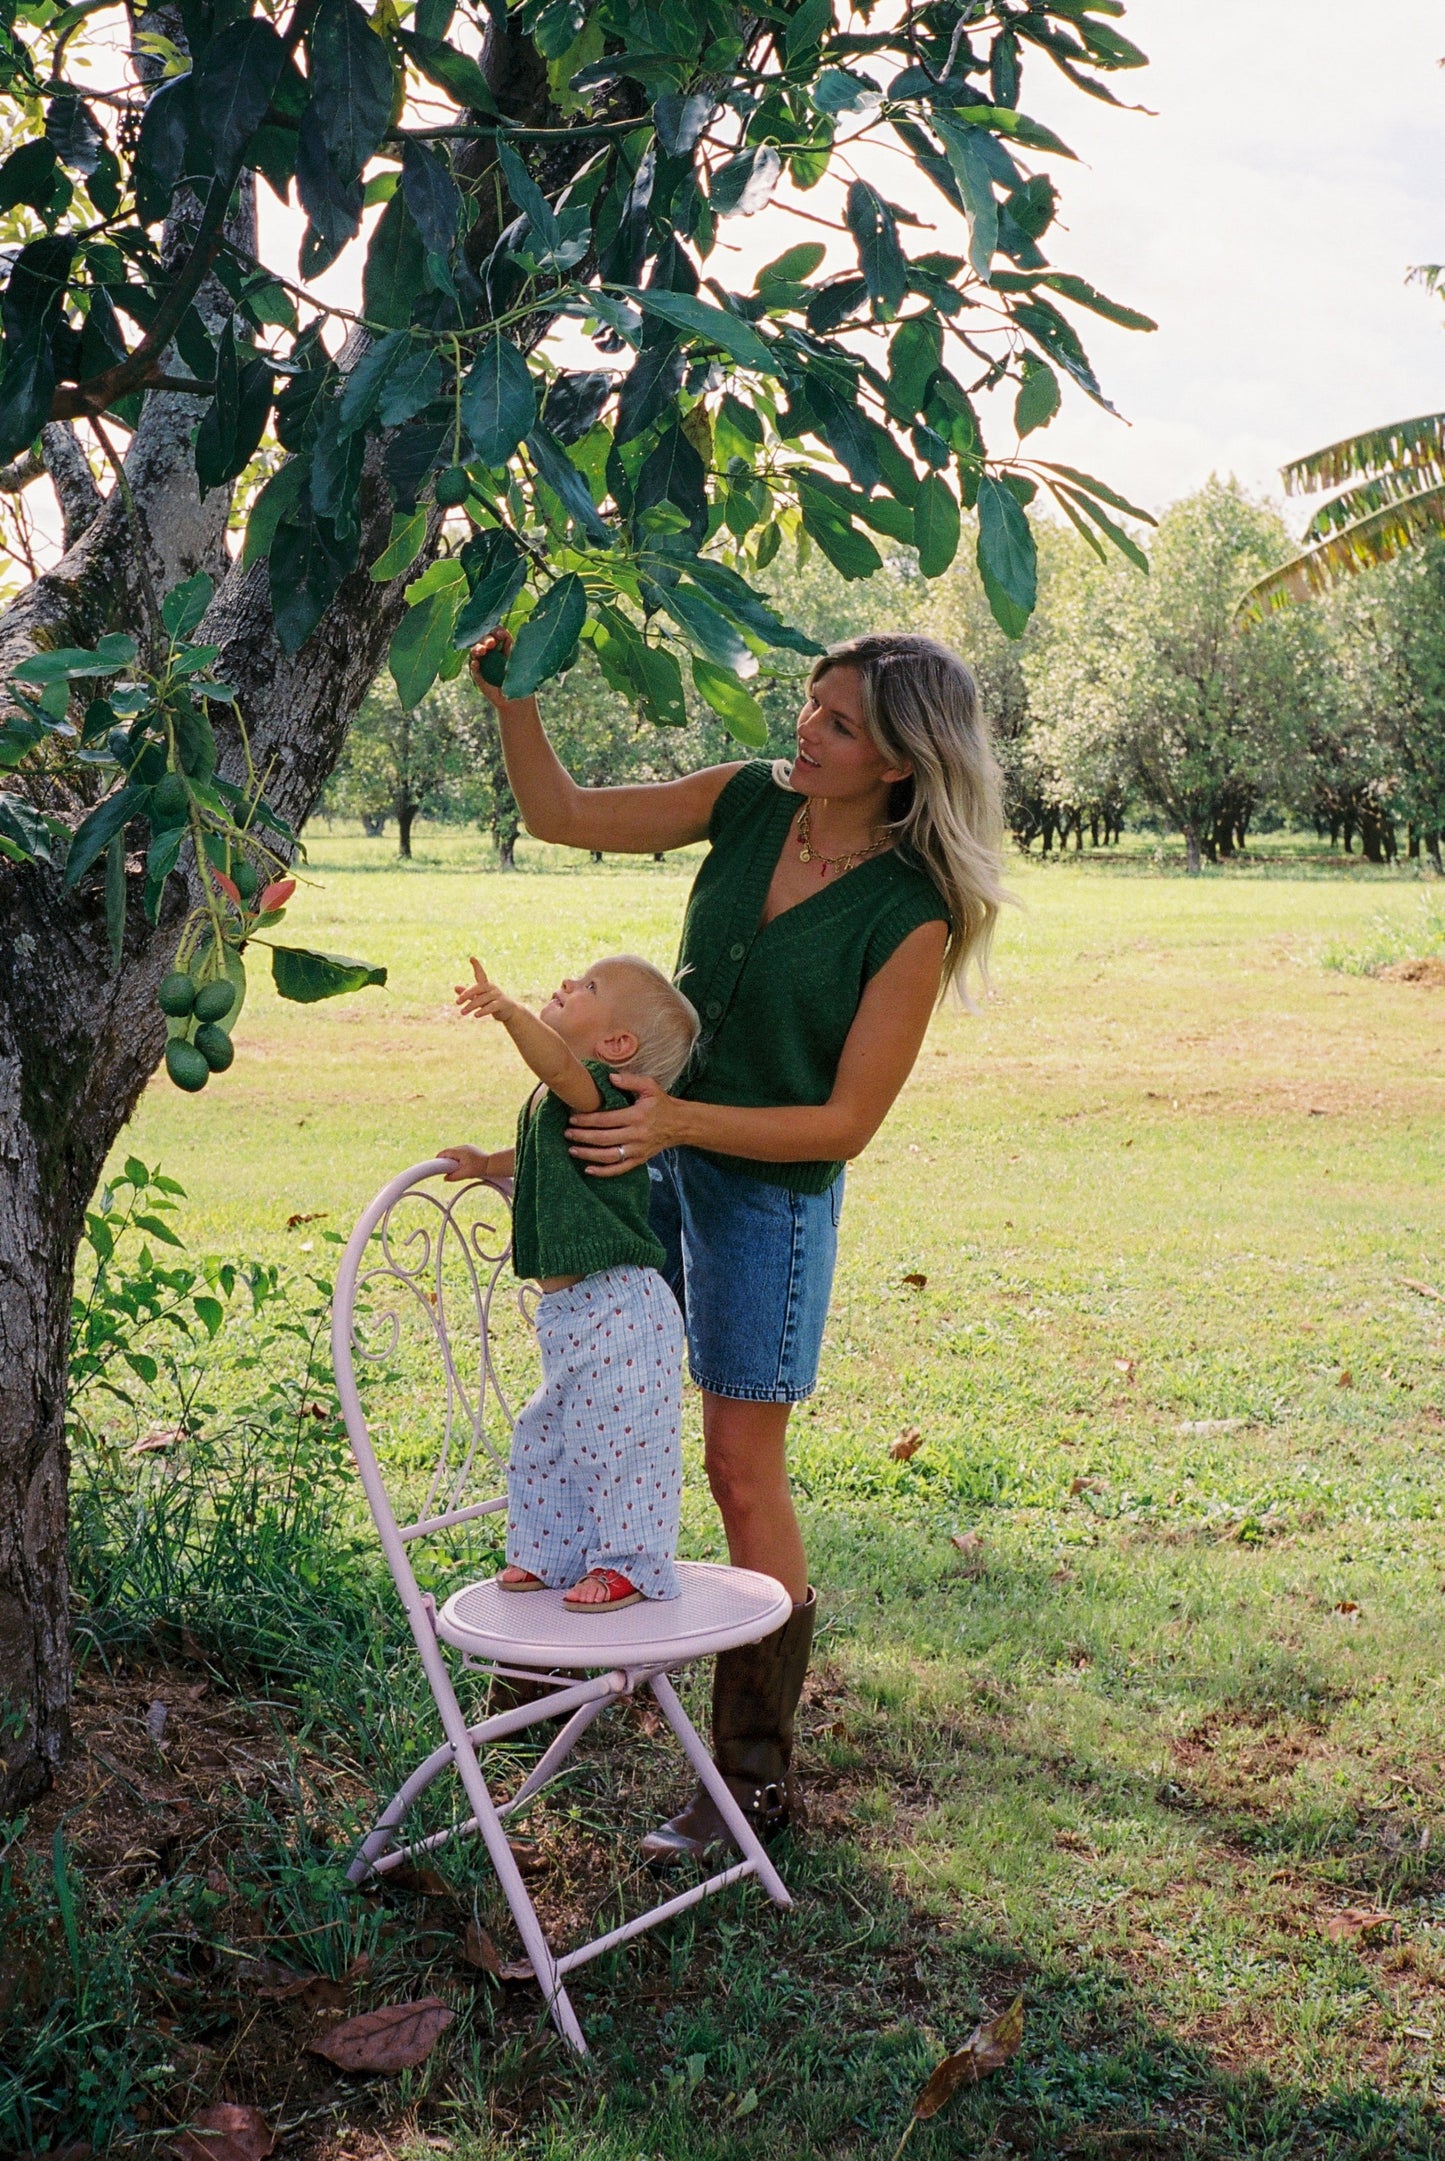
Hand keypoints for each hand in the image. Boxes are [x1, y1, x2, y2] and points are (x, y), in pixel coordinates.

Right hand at [438, 1145, 491, 1181]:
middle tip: (445, 1169)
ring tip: (454, 1168)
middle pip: (449, 1152)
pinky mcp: (471, 1149)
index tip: (435, 1164)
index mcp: (459, 1151)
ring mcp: (467, 1147)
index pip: (444, 1152)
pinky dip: (458, 1158)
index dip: (438, 1158)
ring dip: (452, 1159)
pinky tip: (461, 1165)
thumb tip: (445, 1178)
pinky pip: (460, 1153)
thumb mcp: (465, 1174)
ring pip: (455, 1152)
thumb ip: (453, 1177)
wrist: (492, 1164)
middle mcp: (463, 1147)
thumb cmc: (479, 1168)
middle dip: (446, 1160)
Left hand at [454, 955, 516, 1023]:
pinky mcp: (501, 1004)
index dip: (477, 966)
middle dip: (466, 994)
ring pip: (482, 999)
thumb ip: (467, 994)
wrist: (509, 1011)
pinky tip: (475, 1015)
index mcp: (486, 985)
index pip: (480, 974)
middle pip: (477, 988)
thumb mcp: (479, 998)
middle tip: (457, 1002)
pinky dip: (483, 1011)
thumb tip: (455, 987)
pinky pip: (491, 1007)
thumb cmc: (491, 1003)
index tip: (471, 958)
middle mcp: (491, 988)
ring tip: (462, 1012)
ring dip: (471, 1006)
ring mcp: (497, 995)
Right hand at [468, 628, 527, 714]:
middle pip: (482, 639)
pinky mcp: (478, 675)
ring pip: (475, 651)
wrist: (518, 697)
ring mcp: (482, 663)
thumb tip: (503, 632)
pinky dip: (474, 665)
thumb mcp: (517, 657)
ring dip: (477, 649)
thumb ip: (510, 644)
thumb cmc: (520, 675)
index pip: (494, 632)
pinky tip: (476, 663)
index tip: (500, 635)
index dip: (495, 631)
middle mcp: (489, 652)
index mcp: (500, 645)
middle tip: (491, 643)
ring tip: (482, 651)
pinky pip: (473, 668)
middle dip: (485, 639)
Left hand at [564, 1071, 683, 1175]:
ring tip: (572, 1150)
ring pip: (608, 1156)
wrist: (680, 1124)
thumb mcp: (649, 1087)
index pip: (606, 1120)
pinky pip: (619, 1169)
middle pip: (604, 1139)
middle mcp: (636, 1135)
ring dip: (588, 1154)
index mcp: (637, 1116)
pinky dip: (603, 1172)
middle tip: (567, 1133)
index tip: (572, 1118)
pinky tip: (588, 1169)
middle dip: (583, 1137)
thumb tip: (609, 1077)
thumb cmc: (661, 1104)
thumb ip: (629, 1081)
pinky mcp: (639, 1160)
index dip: (587, 1120)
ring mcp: (637, 1150)